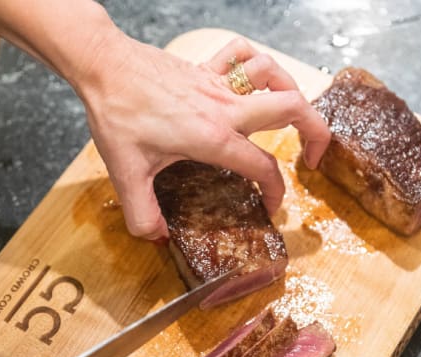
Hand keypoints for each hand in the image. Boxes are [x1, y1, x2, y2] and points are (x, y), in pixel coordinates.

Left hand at [75, 33, 330, 239]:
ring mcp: (216, 83)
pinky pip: (242, 54)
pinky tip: (250, 80)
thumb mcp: (126, 174)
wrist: (104, 69)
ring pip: (273, 74)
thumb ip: (142, 213)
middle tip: (313, 156)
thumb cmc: (117, 115)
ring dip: (289, 91)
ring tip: (290, 115)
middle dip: (316, 132)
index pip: (264, 167)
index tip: (272, 206)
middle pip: (292, 107)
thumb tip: (156, 238)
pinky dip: (254, 62)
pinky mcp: (203, 68)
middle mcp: (224, 107)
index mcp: (213, 138)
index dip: (277, 192)